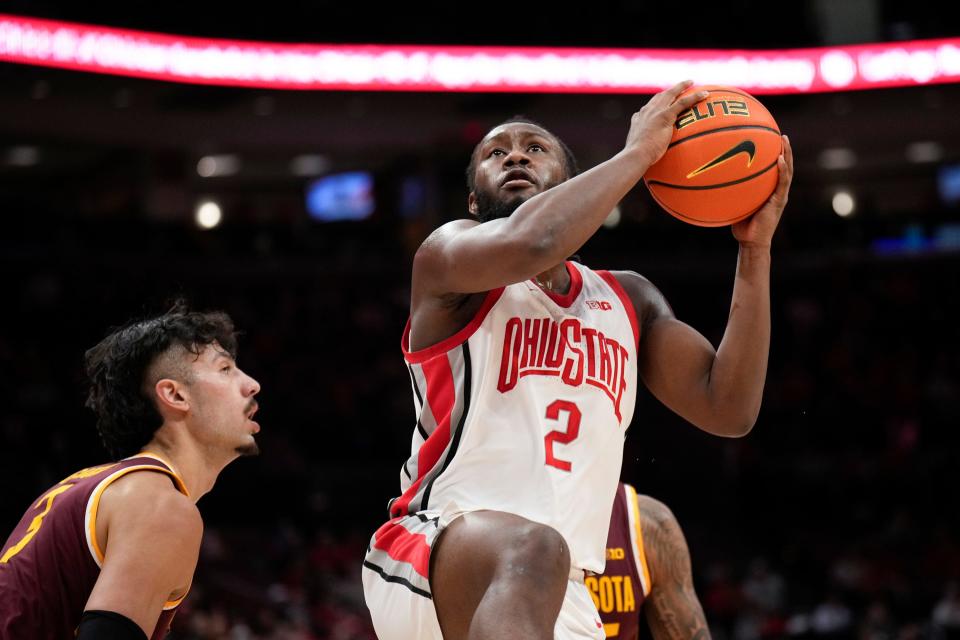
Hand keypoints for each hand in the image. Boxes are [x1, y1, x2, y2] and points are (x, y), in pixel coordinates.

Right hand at [626, 80, 707, 168]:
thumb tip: (645, 156)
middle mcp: (646, 112)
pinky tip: (705, 94)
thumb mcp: (636, 150)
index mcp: (639, 119)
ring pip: (671, 94)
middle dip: (670, 90)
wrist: (635, 155)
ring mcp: (655, 112)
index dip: (657, 102)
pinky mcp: (665, 115)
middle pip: (660, 96)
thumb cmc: (636, 159)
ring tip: (691, 82)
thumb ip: (642, 148)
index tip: (662, 100)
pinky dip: (694, 97)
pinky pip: (682, 103)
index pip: (649, 107)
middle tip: (680, 86)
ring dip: (682, 87)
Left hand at [732, 135, 793, 249]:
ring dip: (787, 155)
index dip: (776, 154)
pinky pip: (782, 183)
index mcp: (769, 190)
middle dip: (784, 149)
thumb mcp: (735, 203)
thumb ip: (731, 191)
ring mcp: (780, 196)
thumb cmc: (741, 225)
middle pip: (784, 166)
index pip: (774, 169)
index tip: (772, 139)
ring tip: (785, 140)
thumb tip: (711, 178)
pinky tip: (780, 159)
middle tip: (782, 134)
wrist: (751, 242)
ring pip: (787, 171)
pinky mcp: (779, 202)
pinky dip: (782, 170)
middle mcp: (777, 191)